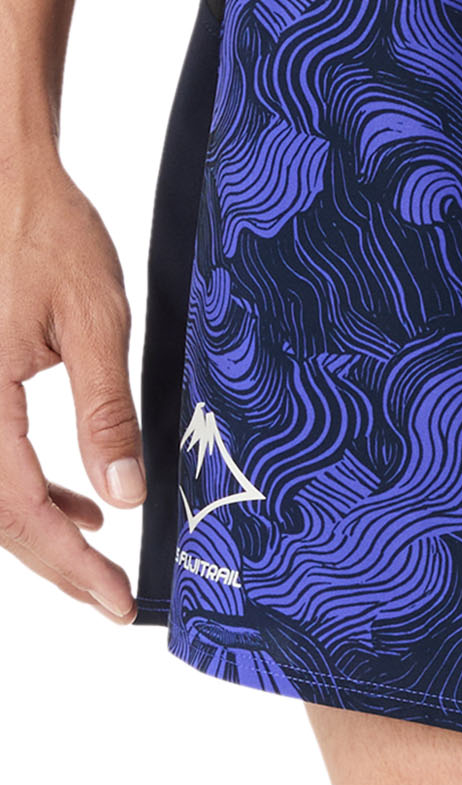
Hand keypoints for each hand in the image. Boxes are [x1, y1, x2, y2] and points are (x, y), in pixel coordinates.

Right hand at [0, 147, 140, 620]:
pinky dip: (26, 490)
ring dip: (40, 529)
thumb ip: (107, 411)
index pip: (23, 509)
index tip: (114, 601)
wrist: (5, 183)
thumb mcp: (97, 321)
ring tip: (100, 554)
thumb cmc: (45, 235)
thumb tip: (126, 492)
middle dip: (56, 562)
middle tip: (110, 598)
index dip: (70, 566)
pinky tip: (75, 501)